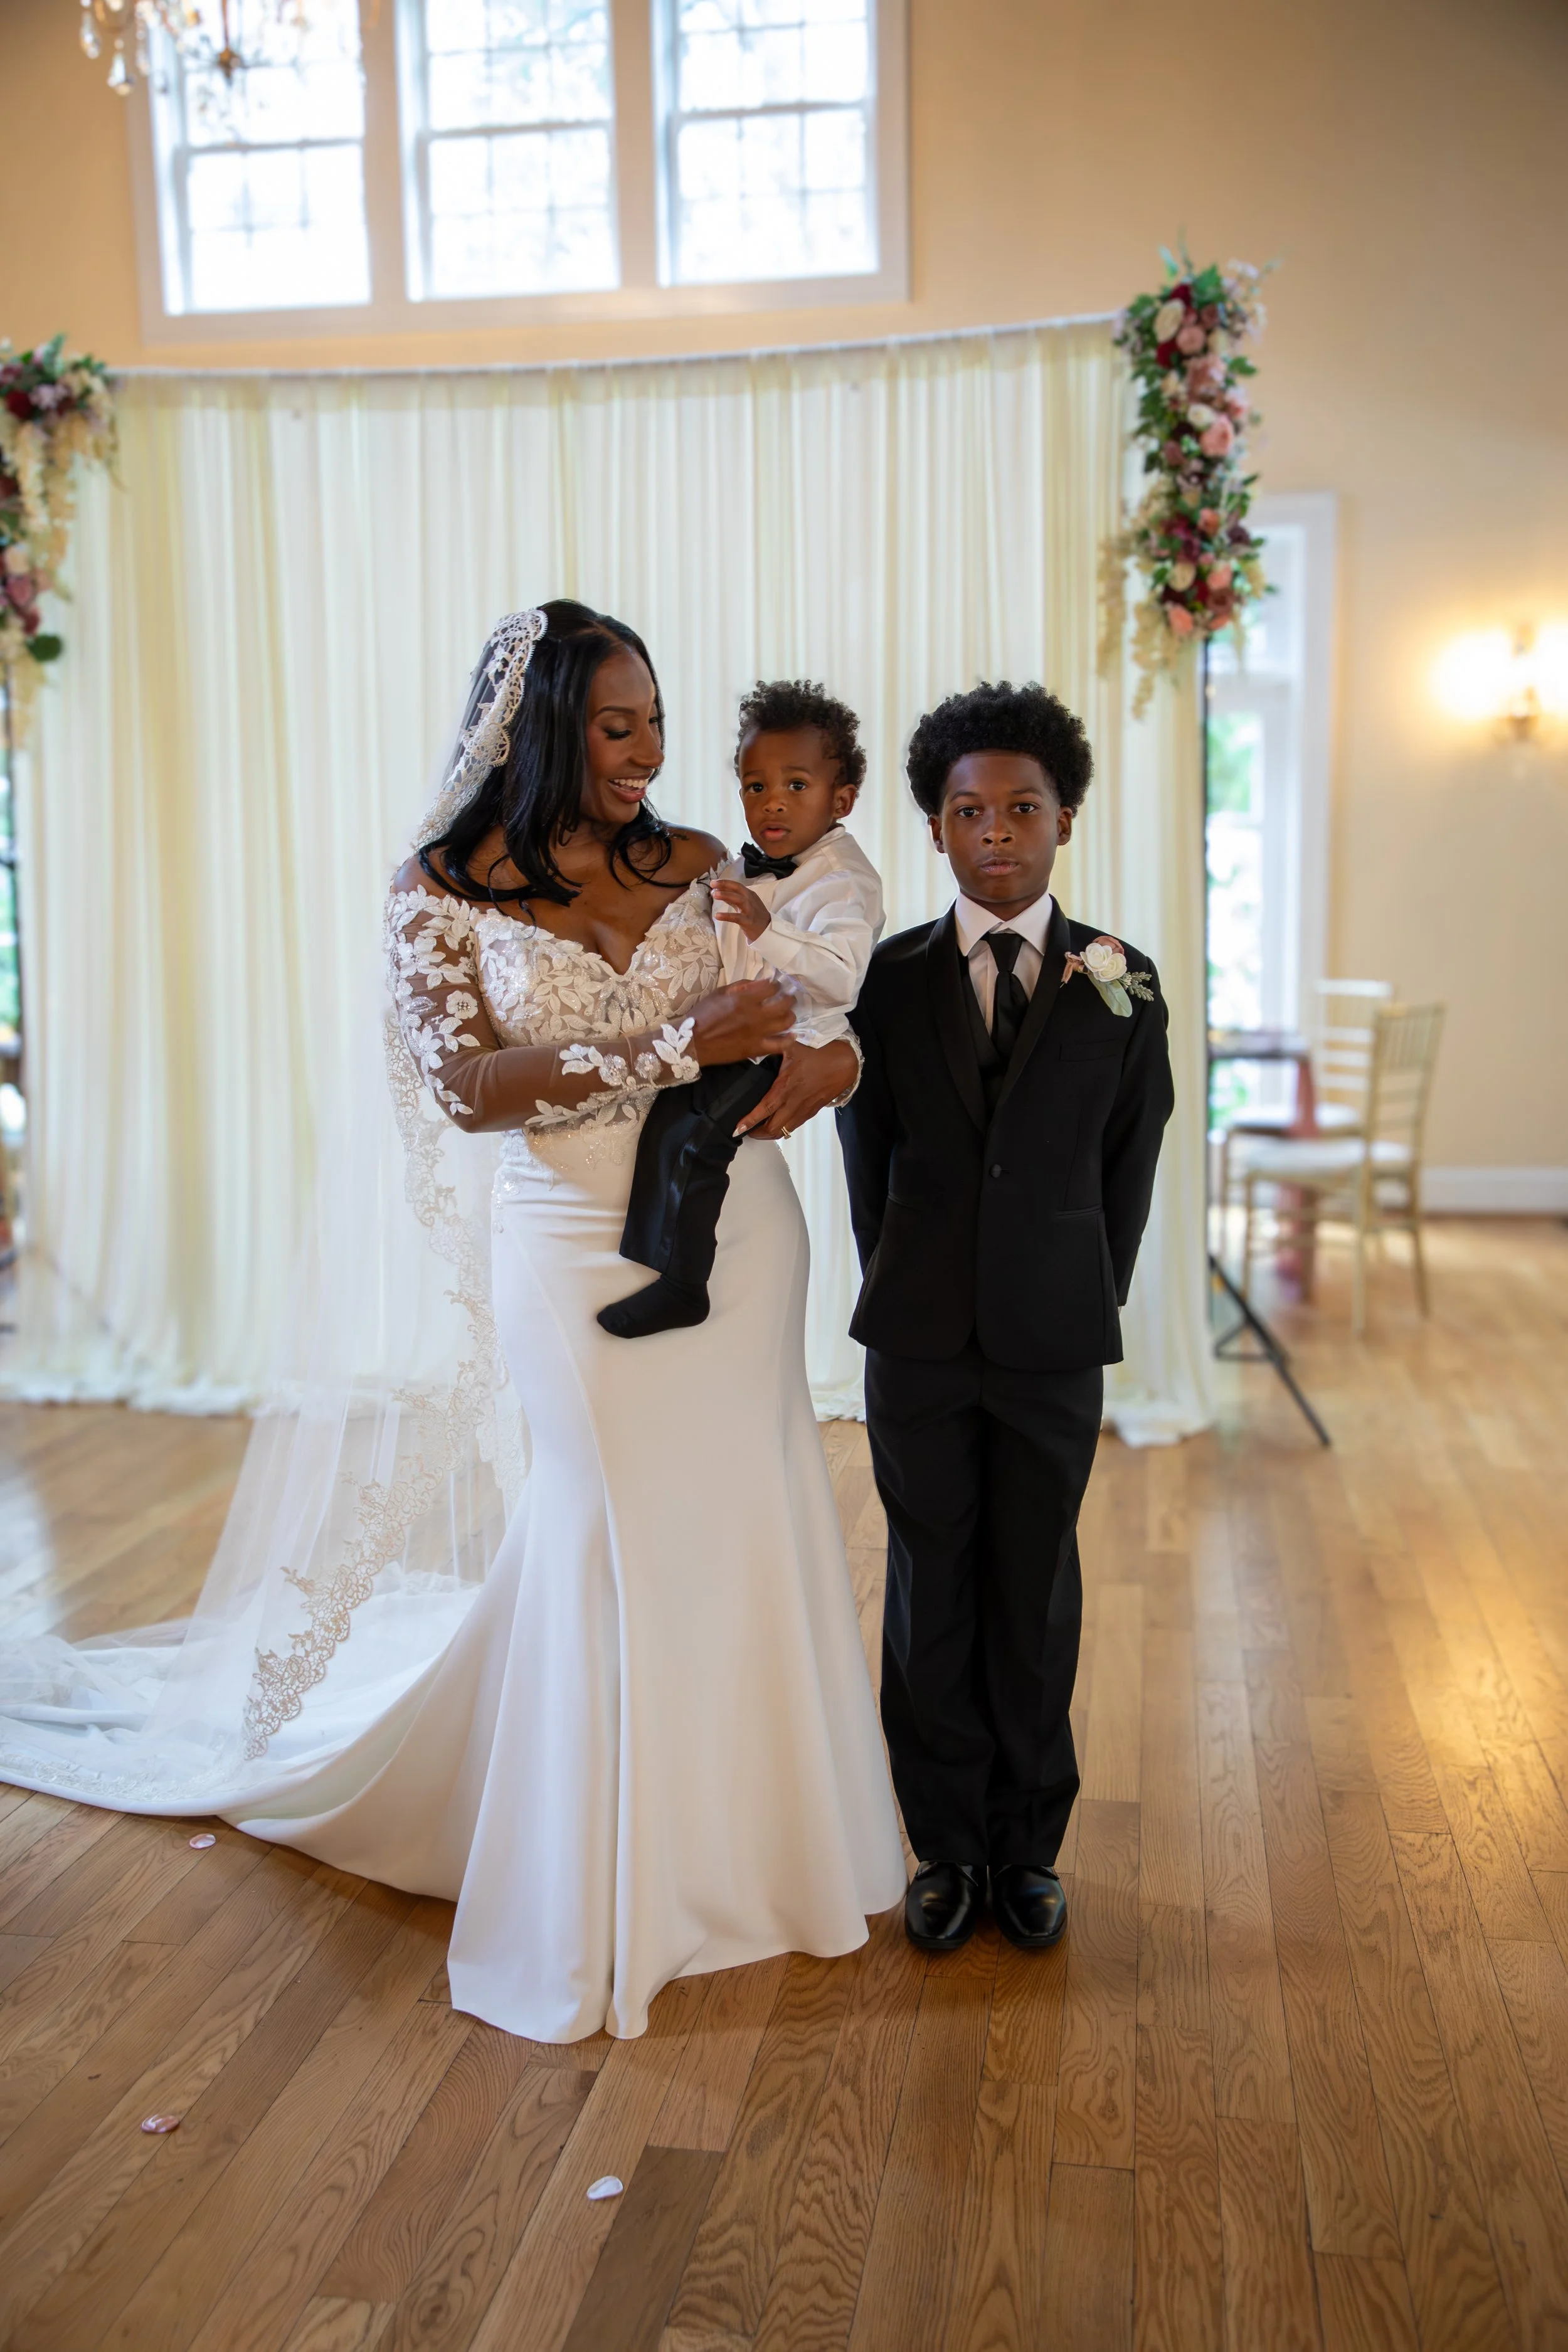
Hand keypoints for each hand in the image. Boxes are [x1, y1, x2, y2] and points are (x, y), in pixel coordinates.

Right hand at [688, 979, 795, 1065]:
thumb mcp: (719, 993)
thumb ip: (741, 986)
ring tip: (788, 1014)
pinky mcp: (756, 1048)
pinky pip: (779, 1046)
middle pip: (784, 1004)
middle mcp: (755, 1015)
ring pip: (786, 1023)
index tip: (775, 986)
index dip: (776, 985)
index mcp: (745, 999)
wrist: (693, 1042)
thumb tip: (761, 982)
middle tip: (788, 997)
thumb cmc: (703, 1014)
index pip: (771, 988)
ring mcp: (758, 1033)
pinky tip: (791, 1035)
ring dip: (790, 1016)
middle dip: (789, 998)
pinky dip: (788, 1040)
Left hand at [711, 879, 771, 941]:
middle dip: (725, 885)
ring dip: (726, 895)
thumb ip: (732, 898)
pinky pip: (737, 918)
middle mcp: (750, 900)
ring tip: (714, 894)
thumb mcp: (745, 904)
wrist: (767, 930)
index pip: (737, 885)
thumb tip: (718, 891)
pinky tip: (717, 916)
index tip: (713, 882)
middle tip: (713, 884)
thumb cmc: (754, 916)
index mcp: (749, 895)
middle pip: (738, 889)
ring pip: (739, 900)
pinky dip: (727, 916)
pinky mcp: (748, 921)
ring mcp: (750, 910)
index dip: (725, 882)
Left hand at [736, 1040, 858, 1139]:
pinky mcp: (811, 1111)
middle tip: (745, 1130)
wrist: (844, 1063)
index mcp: (786, 1086)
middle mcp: (794, 1101)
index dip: (750, 1121)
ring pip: (784, 1131)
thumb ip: (773, 1045)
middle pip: (773, 1128)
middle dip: (756, 1133)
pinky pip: (794, 1126)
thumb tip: (757, 1040)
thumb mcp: (793, 1045)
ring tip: (757, 1131)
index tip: (738, 1128)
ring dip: (769, 1134)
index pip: (764, 1109)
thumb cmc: (820, 1053)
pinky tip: (777, 1123)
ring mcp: (804, 1109)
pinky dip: (782, 1129)